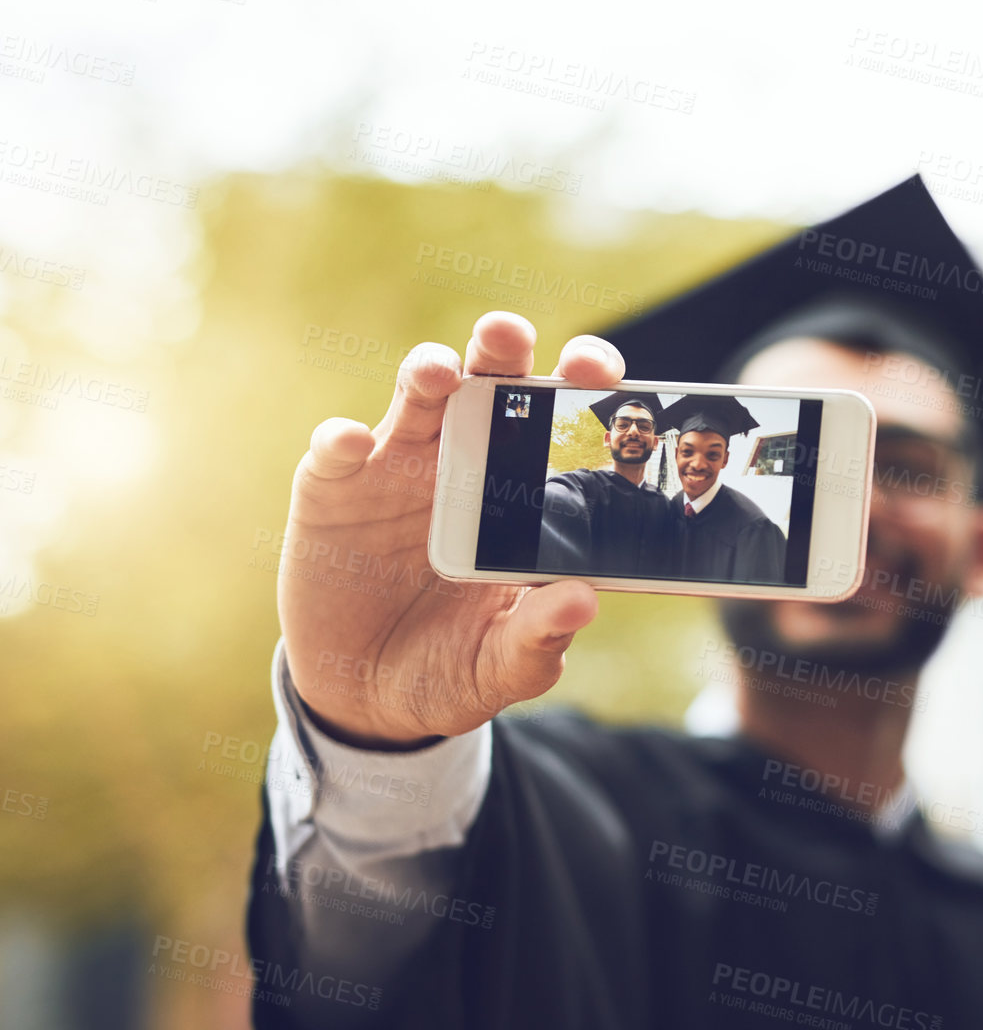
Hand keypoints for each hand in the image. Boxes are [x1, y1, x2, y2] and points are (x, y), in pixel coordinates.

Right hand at [277, 314, 625, 748]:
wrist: (368, 696)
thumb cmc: (453, 665)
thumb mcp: (503, 663)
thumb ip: (541, 635)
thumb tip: (583, 601)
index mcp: (525, 489)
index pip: (560, 420)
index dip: (580, 384)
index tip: (600, 372)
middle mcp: (466, 459)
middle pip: (489, 380)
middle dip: (501, 347)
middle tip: (509, 333)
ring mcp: (398, 467)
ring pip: (415, 397)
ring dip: (426, 370)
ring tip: (438, 373)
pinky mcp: (334, 489)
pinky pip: (334, 451)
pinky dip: (340, 440)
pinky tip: (352, 444)